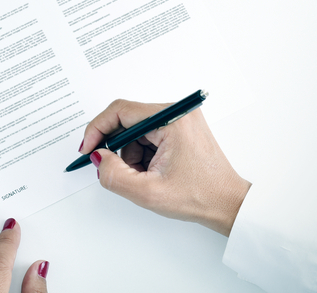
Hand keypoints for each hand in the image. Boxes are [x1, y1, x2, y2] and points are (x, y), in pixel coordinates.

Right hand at [82, 99, 249, 235]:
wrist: (229, 205)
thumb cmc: (200, 196)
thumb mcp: (148, 192)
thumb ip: (114, 175)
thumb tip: (98, 157)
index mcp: (171, 120)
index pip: (121, 111)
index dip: (97, 129)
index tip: (87, 148)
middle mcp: (177, 113)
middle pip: (128, 121)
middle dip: (117, 148)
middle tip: (113, 169)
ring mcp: (179, 120)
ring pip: (136, 131)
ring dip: (130, 155)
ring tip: (144, 178)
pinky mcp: (180, 130)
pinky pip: (148, 137)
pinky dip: (142, 155)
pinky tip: (152, 173)